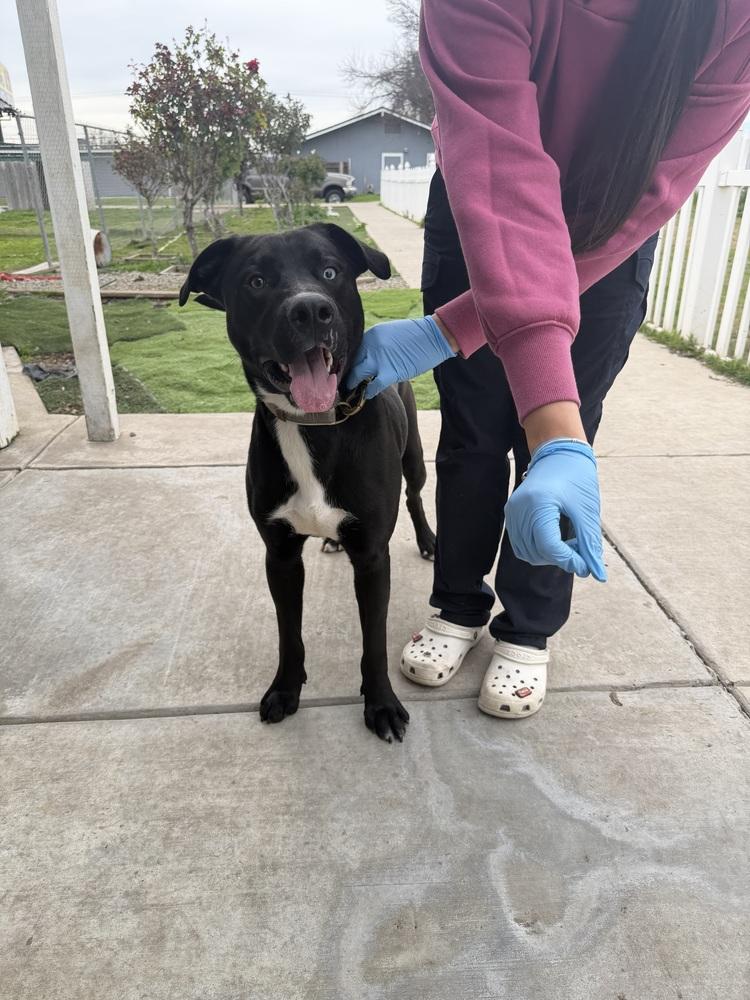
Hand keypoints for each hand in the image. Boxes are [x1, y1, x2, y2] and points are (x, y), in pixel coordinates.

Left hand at [344, 315, 456, 398]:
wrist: (434, 336)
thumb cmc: (416, 335)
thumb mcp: (390, 332)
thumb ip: (376, 344)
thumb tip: (368, 358)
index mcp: (371, 335)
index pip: (353, 350)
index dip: (349, 362)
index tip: (345, 369)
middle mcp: (372, 345)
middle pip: (352, 362)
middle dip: (346, 373)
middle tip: (344, 382)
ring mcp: (380, 359)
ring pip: (357, 374)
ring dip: (354, 384)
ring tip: (351, 391)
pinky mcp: (390, 371)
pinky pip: (373, 385)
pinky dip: (369, 392)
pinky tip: (367, 395)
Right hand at [504, 438, 606, 580]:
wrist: (559, 452)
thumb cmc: (576, 477)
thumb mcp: (587, 511)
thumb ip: (589, 544)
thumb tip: (595, 573)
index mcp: (539, 503)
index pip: (550, 546)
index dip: (569, 561)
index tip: (587, 565)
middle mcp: (520, 508)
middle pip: (537, 552)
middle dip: (561, 558)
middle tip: (582, 549)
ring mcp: (512, 511)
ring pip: (527, 552)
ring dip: (549, 556)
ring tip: (570, 543)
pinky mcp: (512, 514)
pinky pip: (521, 544)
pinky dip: (539, 549)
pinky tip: (556, 539)